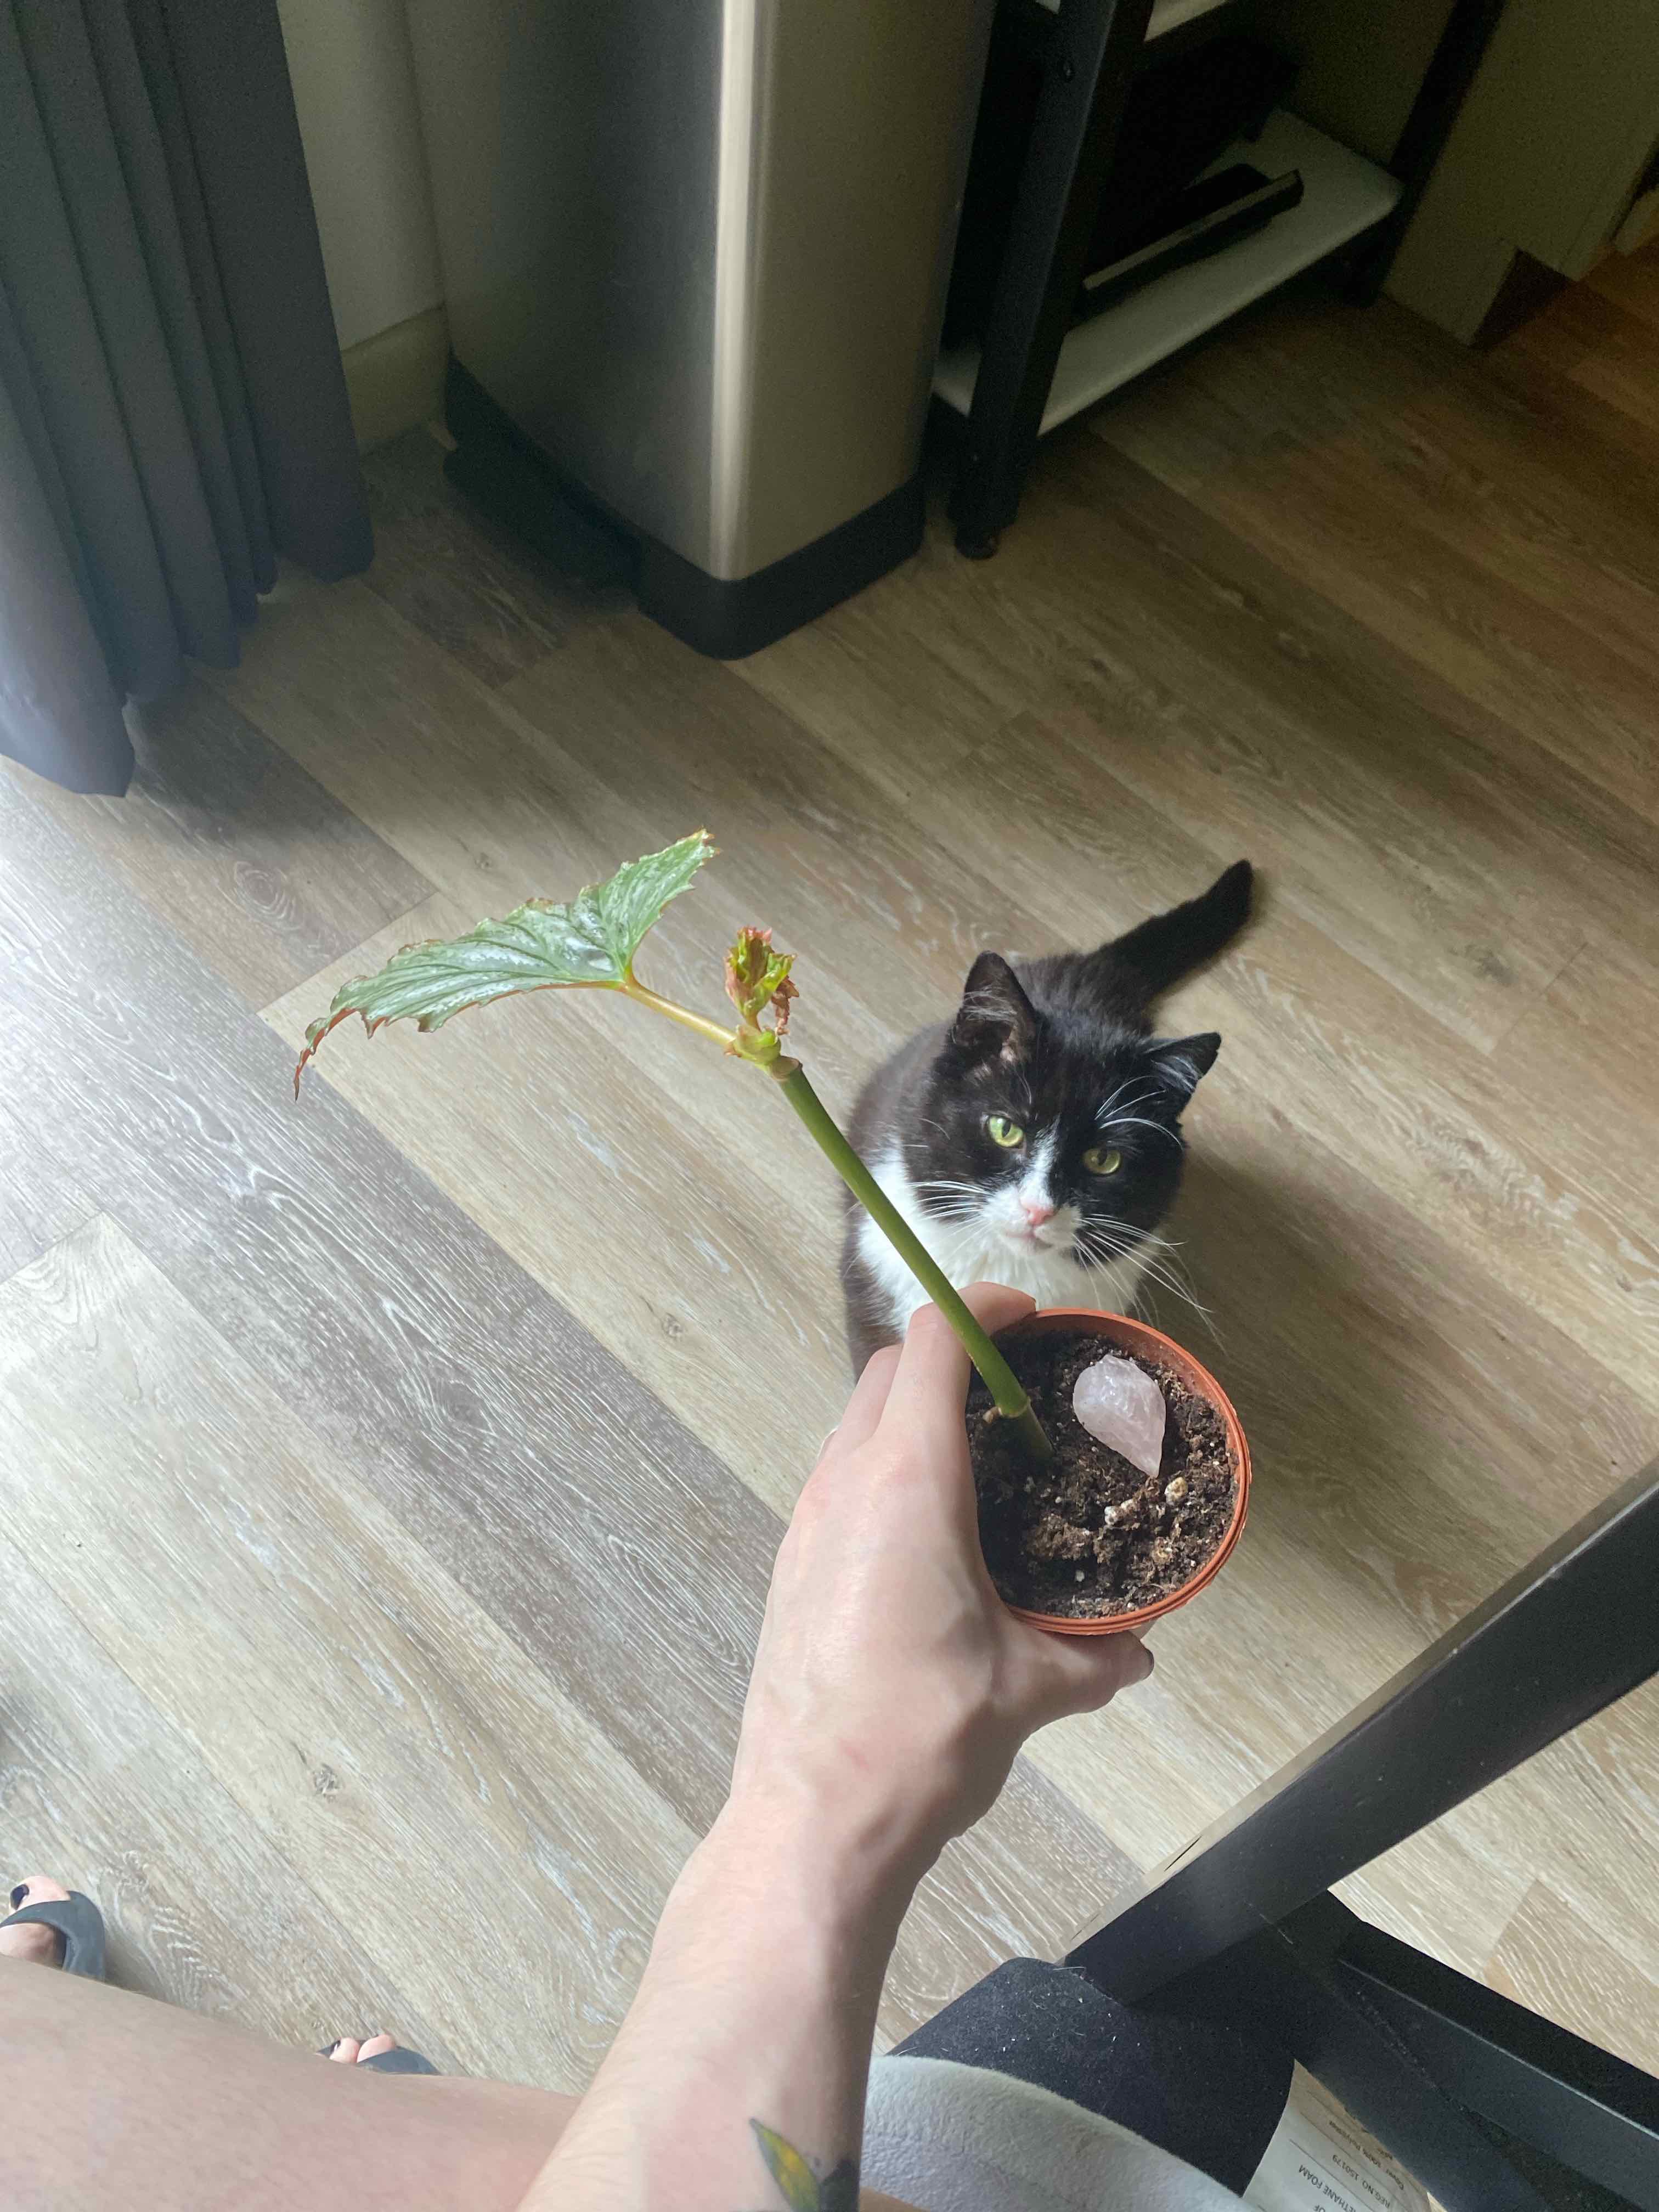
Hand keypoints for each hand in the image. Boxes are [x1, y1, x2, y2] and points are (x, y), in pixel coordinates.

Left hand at [730, 1284, 1152, 1884]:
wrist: (815, 1818)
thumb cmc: (922, 1737)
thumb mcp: (1030, 1690)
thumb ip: (1094, 1658)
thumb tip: (1136, 1650)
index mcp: (908, 1483)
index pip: (934, 1345)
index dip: (982, 1311)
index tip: (1028, 1316)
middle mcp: (846, 1485)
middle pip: (889, 1371)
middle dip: (952, 1357)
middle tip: (1017, 1389)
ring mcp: (808, 1524)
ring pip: (857, 1426)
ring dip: (914, 1417)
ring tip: (983, 1463)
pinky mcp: (792, 1567)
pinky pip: (839, 1483)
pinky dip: (885, 1473)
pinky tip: (934, 1535)